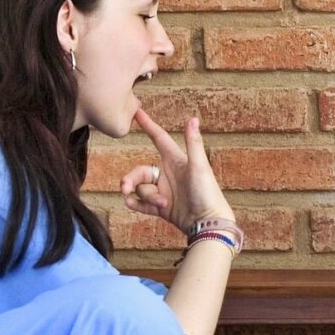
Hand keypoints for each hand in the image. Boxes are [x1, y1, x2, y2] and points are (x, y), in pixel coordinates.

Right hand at [121, 109, 233, 234]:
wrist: (208, 222)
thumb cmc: (208, 193)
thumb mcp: (199, 166)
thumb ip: (193, 143)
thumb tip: (193, 118)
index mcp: (176, 161)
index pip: (159, 138)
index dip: (148, 125)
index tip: (137, 112)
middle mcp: (168, 174)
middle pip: (140, 171)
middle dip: (131, 179)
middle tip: (125, 188)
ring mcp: (164, 191)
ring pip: (141, 189)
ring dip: (147, 196)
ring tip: (162, 204)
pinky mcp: (162, 207)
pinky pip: (142, 204)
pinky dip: (136, 204)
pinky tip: (132, 205)